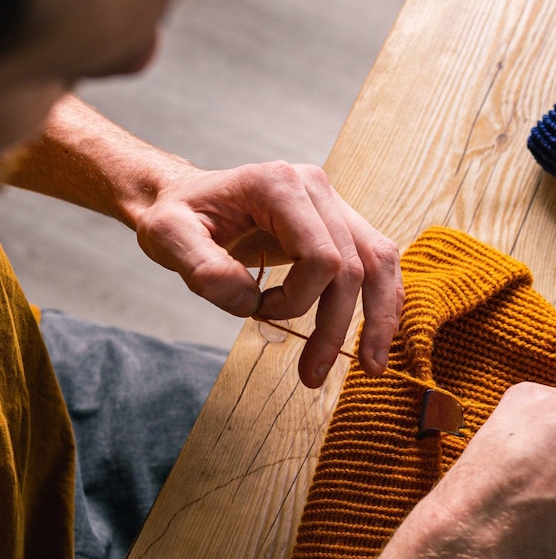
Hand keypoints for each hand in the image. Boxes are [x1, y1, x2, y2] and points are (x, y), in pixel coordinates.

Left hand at [135, 161, 402, 387]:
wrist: (187, 197)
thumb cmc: (178, 216)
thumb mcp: (167, 237)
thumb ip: (202, 269)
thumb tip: (250, 302)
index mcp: (279, 185)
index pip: (321, 256)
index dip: (298, 300)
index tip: (258, 312)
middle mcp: (316, 187)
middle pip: (355, 266)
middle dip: (337, 326)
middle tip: (313, 374)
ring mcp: (334, 203)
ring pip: (380, 263)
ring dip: (379, 320)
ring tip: (373, 366)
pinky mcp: (340, 222)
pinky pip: (378, 261)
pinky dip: (384, 300)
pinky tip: (380, 334)